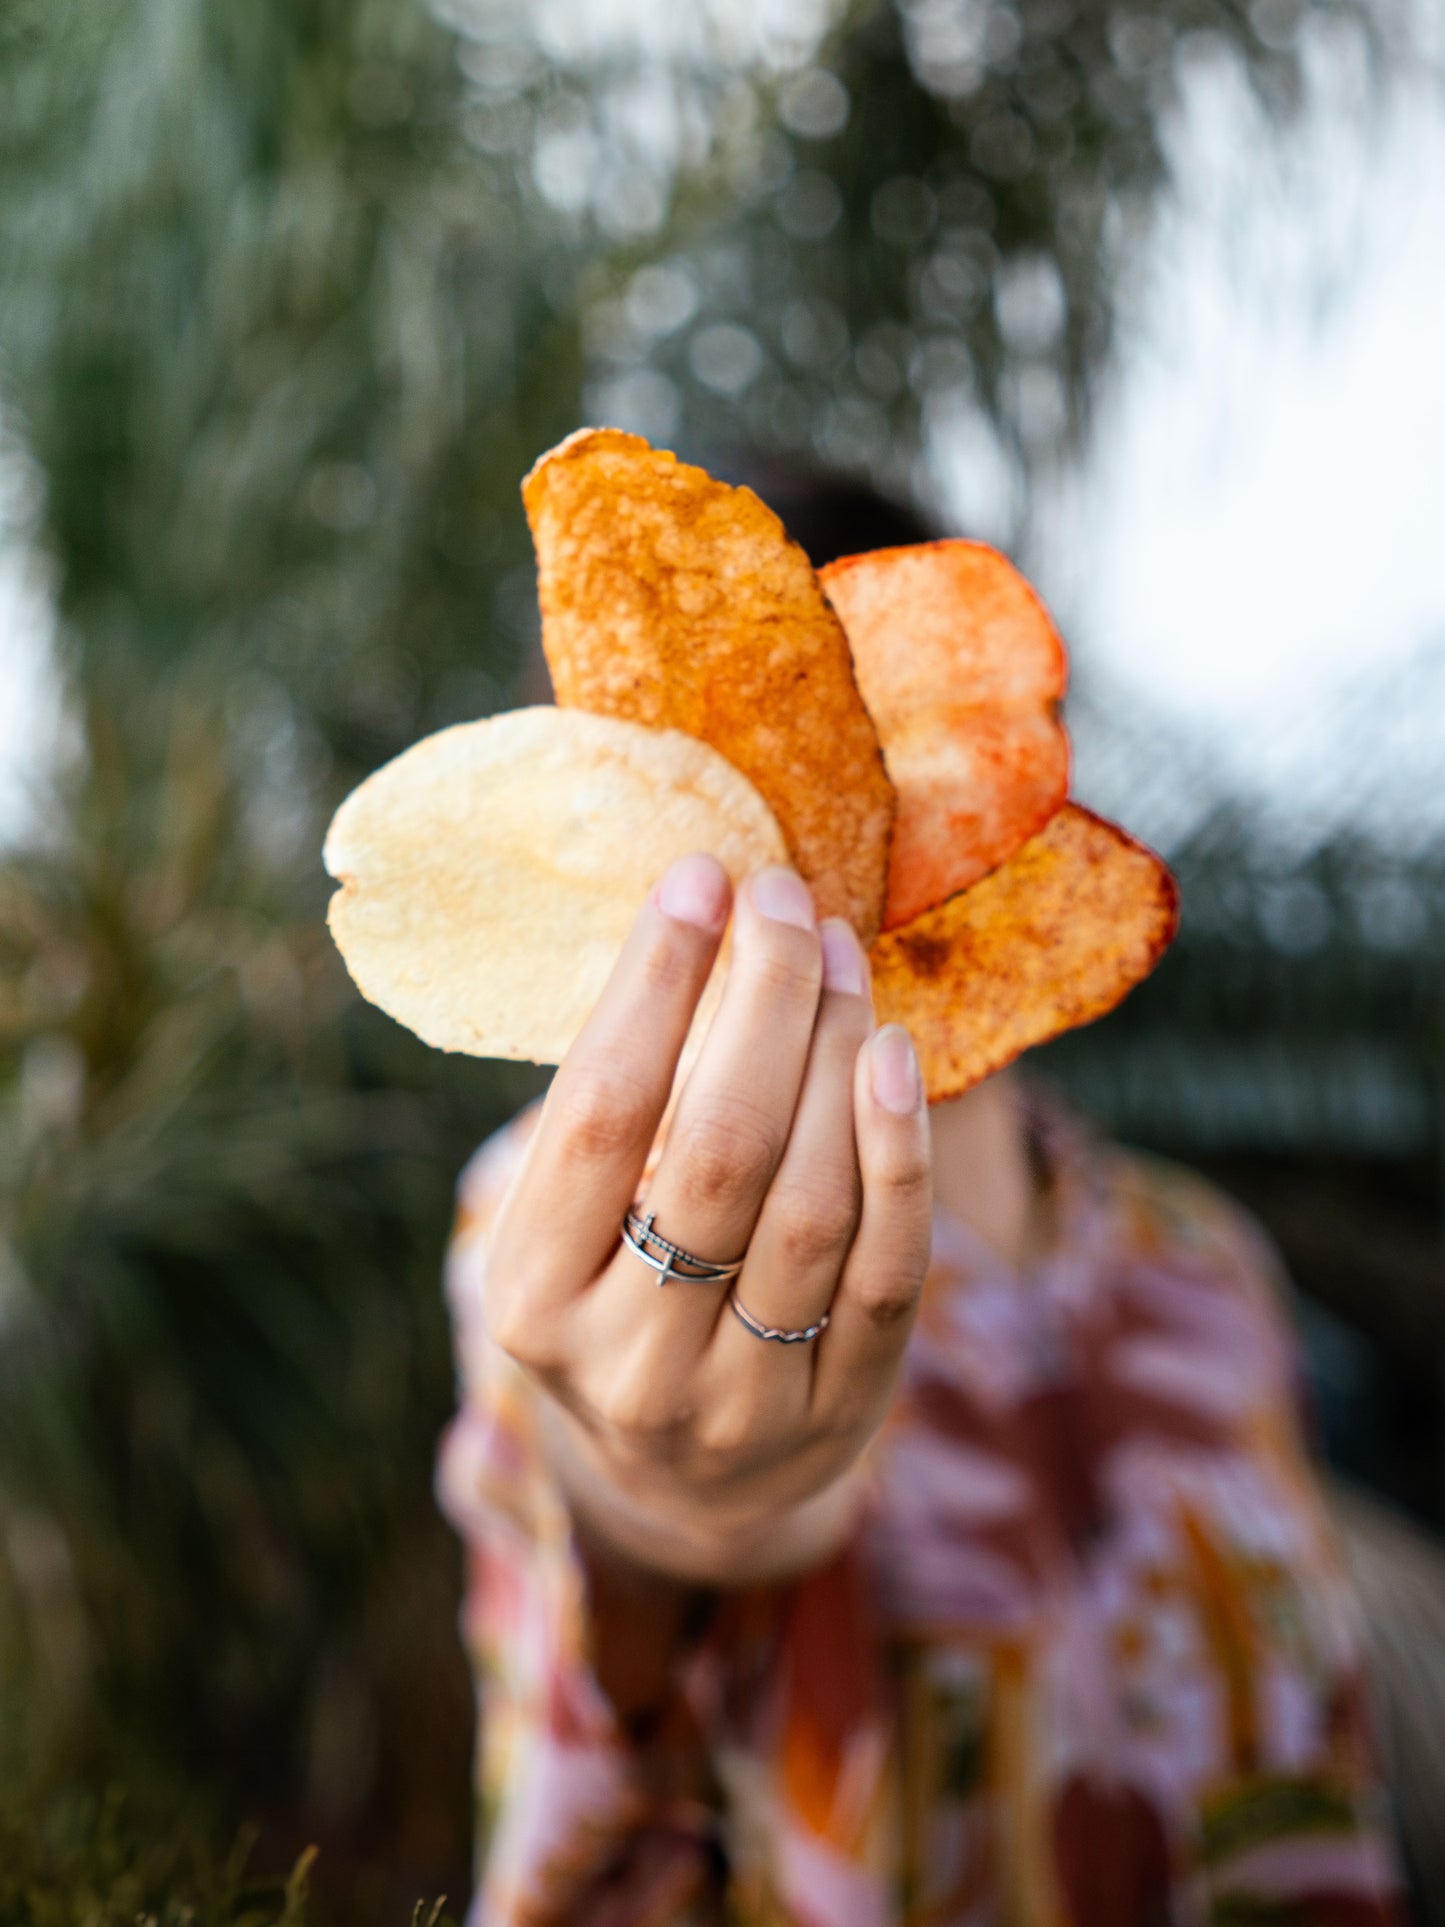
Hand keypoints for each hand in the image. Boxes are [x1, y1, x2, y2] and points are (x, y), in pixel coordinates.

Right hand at [485, 852, 932, 1584]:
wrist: (683, 1484)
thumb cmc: (619, 1294)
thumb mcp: (573, 1225)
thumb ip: (618, 1109)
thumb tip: (702, 918)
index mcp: (531, 1296)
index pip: (599, 1114)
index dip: (654, 984)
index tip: (699, 877)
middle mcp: (626, 1361)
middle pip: (717, 1149)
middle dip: (763, 1000)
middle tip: (786, 898)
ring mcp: (739, 1401)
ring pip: (810, 1200)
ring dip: (835, 1054)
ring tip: (840, 956)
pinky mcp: (838, 1412)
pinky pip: (887, 1268)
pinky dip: (897, 1152)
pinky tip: (893, 1055)